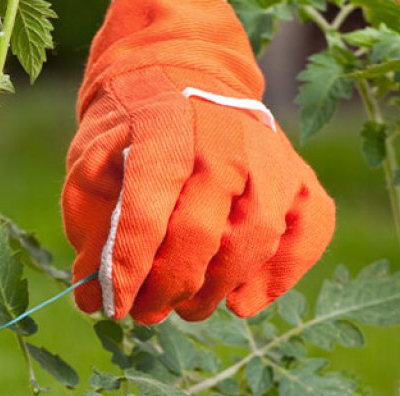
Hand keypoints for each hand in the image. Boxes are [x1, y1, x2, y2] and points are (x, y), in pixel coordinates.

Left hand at [63, 0, 334, 323]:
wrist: (180, 78)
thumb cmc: (130, 134)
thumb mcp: (91, 167)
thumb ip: (91, 230)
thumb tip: (89, 299)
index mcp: (162, 133)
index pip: (146, 215)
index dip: (128, 270)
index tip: (114, 306)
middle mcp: (224, 142)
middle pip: (201, 235)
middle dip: (169, 288)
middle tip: (147, 313)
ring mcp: (270, 157)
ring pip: (256, 239)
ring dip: (218, 289)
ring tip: (187, 308)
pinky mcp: (300, 174)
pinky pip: (310, 230)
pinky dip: (281, 275)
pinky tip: (243, 302)